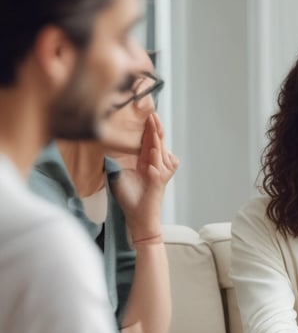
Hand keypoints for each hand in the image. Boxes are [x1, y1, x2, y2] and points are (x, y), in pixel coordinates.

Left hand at [111, 113, 178, 239]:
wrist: (139, 219)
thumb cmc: (131, 199)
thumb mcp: (119, 175)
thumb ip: (115, 162)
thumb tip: (103, 149)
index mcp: (149, 163)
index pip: (151, 141)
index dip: (150, 128)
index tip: (147, 114)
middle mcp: (158, 166)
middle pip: (158, 142)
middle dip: (155, 128)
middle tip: (152, 113)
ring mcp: (160, 174)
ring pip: (160, 152)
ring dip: (156, 139)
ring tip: (153, 125)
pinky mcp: (159, 183)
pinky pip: (159, 168)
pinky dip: (156, 160)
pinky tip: (152, 152)